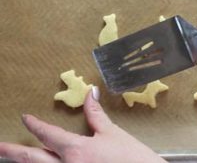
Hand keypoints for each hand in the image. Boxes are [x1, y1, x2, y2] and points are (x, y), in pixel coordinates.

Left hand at [0, 87, 166, 162]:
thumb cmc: (132, 157)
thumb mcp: (113, 133)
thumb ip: (96, 114)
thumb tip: (90, 94)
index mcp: (76, 150)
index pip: (48, 134)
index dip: (34, 124)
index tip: (26, 118)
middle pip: (32, 159)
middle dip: (12, 151)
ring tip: (14, 157)